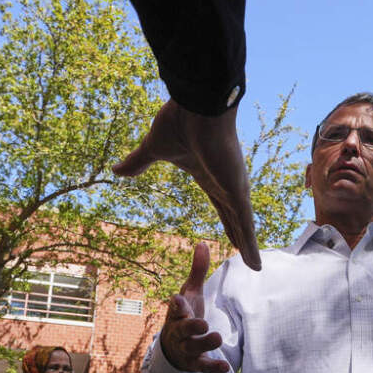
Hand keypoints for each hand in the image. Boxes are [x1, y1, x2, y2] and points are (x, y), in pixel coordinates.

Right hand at [113, 99, 260, 269]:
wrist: (196, 106)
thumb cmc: (179, 122)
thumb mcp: (153, 149)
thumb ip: (137, 163)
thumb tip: (116, 170)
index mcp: (208, 175)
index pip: (220, 205)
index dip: (225, 221)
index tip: (230, 234)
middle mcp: (224, 184)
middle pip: (234, 218)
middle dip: (240, 236)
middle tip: (247, 254)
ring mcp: (233, 188)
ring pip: (243, 226)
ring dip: (248, 246)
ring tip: (255, 266)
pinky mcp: (237, 190)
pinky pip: (246, 224)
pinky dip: (251, 245)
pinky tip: (256, 263)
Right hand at [160, 243, 230, 372]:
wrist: (173, 350)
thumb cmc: (184, 316)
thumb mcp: (190, 294)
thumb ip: (197, 271)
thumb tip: (202, 243)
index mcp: (178, 314)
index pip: (176, 308)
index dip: (177, 305)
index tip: (177, 299)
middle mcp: (180, 332)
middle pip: (184, 329)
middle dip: (192, 326)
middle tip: (202, 323)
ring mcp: (187, 349)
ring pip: (194, 348)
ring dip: (205, 343)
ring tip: (217, 337)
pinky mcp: (196, 363)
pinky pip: (203, 367)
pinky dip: (213, 368)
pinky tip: (225, 367)